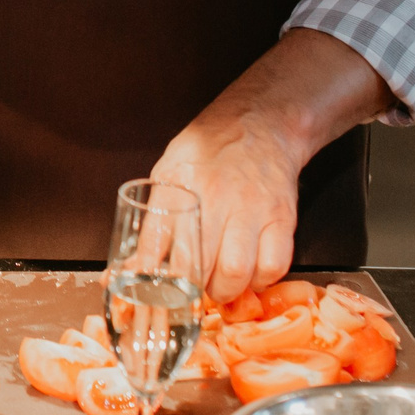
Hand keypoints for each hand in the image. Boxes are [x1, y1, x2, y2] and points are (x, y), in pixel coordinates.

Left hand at [149, 114, 302, 306]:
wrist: (262, 123)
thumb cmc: (210, 149)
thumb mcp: (168, 170)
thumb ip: (154, 214)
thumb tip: (132, 262)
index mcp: (177, 185)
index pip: (154, 242)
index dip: (145, 274)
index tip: (143, 290)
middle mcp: (214, 197)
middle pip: (196, 264)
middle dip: (189, 290)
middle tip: (188, 292)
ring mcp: (251, 208)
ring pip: (236, 271)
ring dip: (224, 291)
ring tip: (218, 288)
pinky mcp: (282, 217)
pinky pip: (274, 265)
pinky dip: (261, 281)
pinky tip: (250, 276)